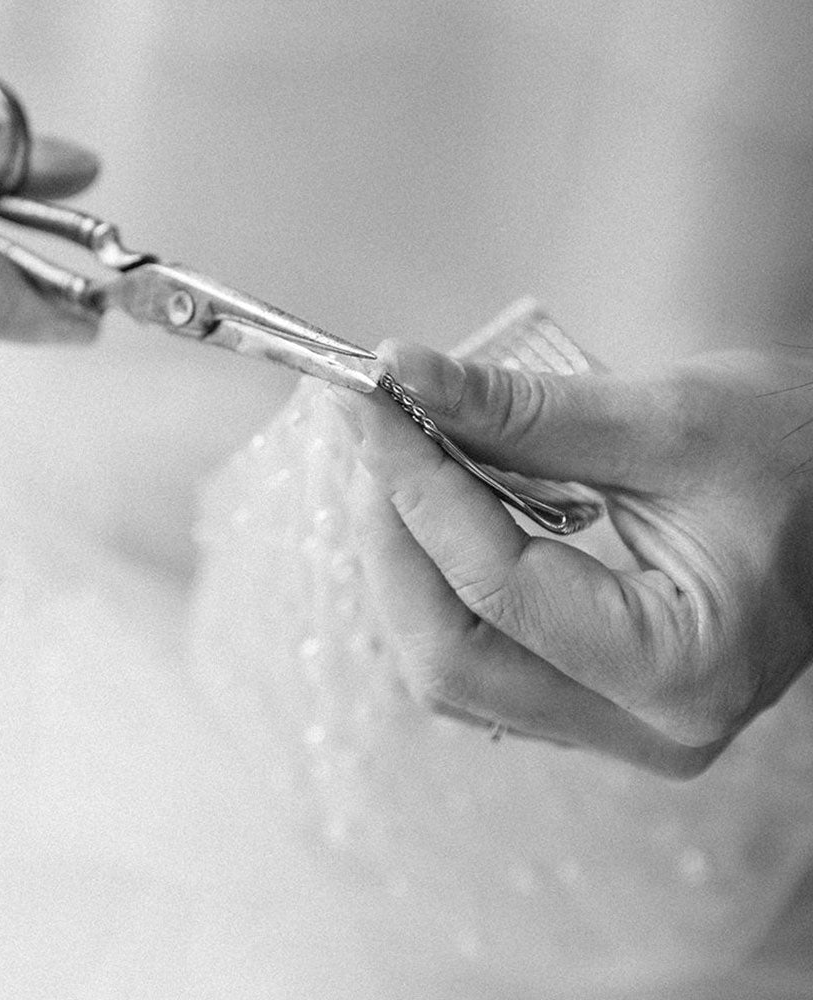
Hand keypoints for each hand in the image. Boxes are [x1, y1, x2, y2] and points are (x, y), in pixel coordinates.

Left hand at [332, 339, 812, 776]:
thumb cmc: (802, 455)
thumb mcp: (668, 419)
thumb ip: (523, 411)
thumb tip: (407, 374)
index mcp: (679, 666)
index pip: (497, 585)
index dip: (416, 488)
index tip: (371, 409)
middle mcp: (645, 726)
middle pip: (452, 655)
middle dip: (394, 541)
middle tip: (374, 442)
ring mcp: (614, 724)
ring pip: (452, 667)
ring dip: (407, 566)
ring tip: (399, 470)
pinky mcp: (592, 699)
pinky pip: (479, 658)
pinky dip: (441, 586)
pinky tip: (436, 516)